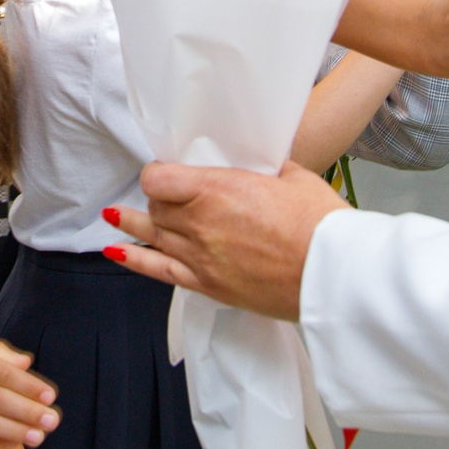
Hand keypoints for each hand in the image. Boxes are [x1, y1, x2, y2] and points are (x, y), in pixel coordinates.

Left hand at [104, 163, 349, 321]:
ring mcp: (201, 257)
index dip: (159, 174)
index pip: (158, 178)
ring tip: (115, 216)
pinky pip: (158, 271)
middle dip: (162, 200)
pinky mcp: (208, 285)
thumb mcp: (293, 177)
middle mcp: (200, 223)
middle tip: (174, 196)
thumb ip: (266, 167)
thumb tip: (259, 162)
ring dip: (134, 224)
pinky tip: (116, 251)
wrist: (333, 276)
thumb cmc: (321, 225)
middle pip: (157, 207)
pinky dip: (134, 260)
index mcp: (216, 190)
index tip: (168, 172)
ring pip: (152, 235)